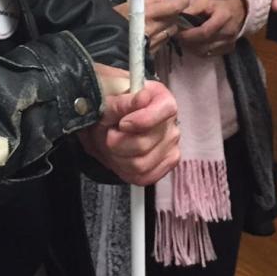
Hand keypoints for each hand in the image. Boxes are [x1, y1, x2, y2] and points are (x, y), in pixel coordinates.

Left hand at [79, 65, 179, 185]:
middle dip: (117, 142)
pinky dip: (125, 170)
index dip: (141, 120)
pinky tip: (122, 156)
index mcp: (162, 99)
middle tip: (109, 132)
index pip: (165, 111)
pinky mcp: (165, 165)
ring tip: (114, 145)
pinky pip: (144, 177)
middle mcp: (171, 123)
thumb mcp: (108, 102)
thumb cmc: (110, 110)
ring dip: (118, 157)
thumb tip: (142, 98)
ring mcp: (171, 146)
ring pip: (140, 164)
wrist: (105, 126)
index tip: (122, 123)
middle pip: (144, 144)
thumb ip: (122, 102)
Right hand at [113, 0, 188, 50]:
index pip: (174, 7)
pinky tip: (155, 35)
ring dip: (170, 26)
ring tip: (161, 24)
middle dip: (174, 14)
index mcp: (147, 12)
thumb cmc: (113, 20)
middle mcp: (154, 27)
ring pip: (171, 31)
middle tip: (169, 11)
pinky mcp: (152, 52)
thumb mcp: (128, 4)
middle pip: (175, 19)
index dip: (182, 2)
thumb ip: (149, 0)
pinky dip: (163, 37)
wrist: (102, 44)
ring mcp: (154, 41)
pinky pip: (164, 41)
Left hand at [177, 0, 246, 57]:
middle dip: (187, 42)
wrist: (239, 9)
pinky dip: (199, 50)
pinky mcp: (228, 49)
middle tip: (177, 36)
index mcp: (224, 17)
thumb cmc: (220, 2)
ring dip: (191, 47)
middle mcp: (228, 33)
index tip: (177, 32)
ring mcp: (229, 43)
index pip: (205, 31)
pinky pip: (209, 54)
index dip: (189, 34)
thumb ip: (192, 8)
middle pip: (204, 45)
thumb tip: (175, 16)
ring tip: (184, 39)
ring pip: (205, 52)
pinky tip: (194, 43)